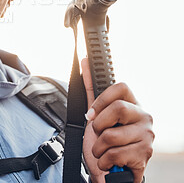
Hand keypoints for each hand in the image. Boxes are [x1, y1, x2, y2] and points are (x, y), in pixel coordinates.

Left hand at [81, 58, 153, 182]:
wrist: (111, 171)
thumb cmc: (105, 141)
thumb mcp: (96, 114)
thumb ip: (91, 89)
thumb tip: (84, 62)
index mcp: (133, 104)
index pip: (121, 86)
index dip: (102, 99)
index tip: (91, 114)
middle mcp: (144, 116)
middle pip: (117, 108)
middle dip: (99, 125)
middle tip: (98, 133)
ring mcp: (147, 135)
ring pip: (111, 135)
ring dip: (98, 147)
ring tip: (102, 150)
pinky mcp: (145, 155)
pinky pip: (115, 154)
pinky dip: (104, 160)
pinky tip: (109, 161)